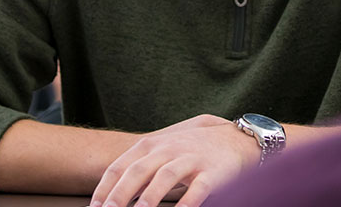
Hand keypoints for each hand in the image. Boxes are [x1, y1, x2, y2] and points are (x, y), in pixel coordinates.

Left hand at [89, 114, 259, 206]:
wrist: (236, 139)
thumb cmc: (192, 150)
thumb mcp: (163, 152)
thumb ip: (139, 169)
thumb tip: (112, 195)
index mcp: (151, 146)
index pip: (119, 166)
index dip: (104, 189)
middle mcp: (169, 149)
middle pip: (138, 171)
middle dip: (120, 194)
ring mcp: (191, 159)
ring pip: (166, 176)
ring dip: (150, 196)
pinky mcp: (212, 172)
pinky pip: (198, 188)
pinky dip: (187, 203)